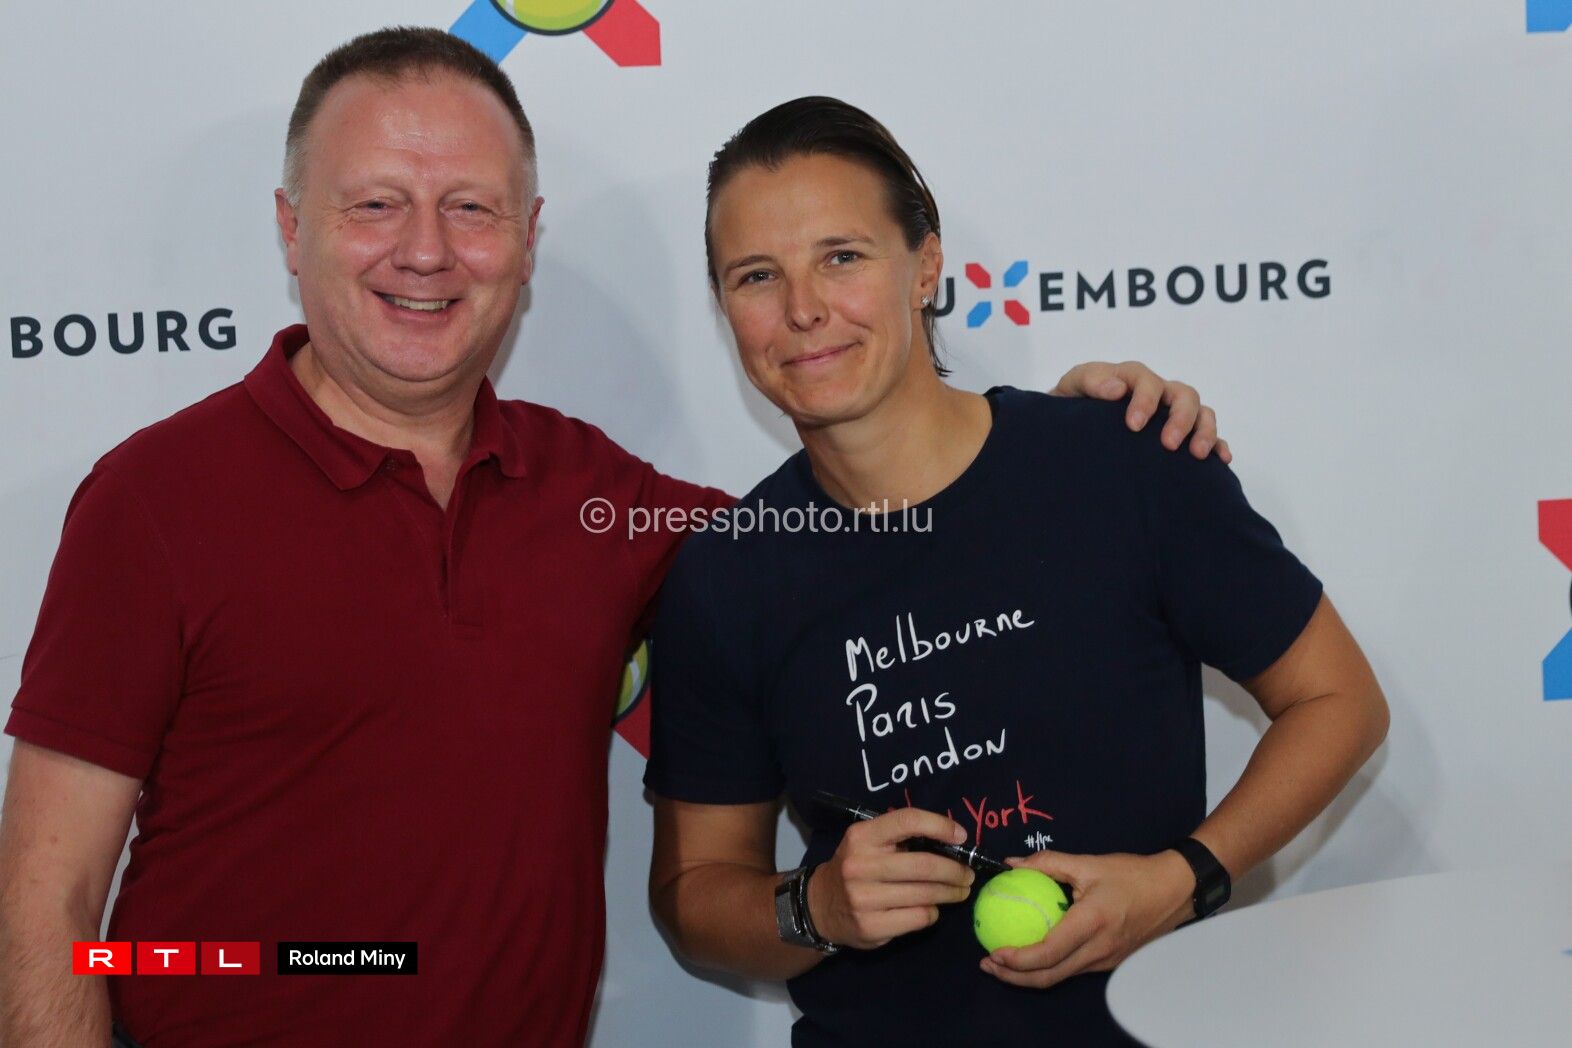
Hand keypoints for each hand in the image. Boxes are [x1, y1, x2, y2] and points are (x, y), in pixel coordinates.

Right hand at [806, 807, 975, 949]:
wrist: (821, 906)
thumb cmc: (856, 867)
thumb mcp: (868, 842)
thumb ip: (901, 838)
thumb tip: (952, 841)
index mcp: (862, 837)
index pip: (907, 821)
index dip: (939, 825)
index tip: (961, 836)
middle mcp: (860, 865)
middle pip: (924, 865)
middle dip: (955, 871)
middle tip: (968, 875)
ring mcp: (864, 898)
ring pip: (926, 895)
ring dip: (951, 893)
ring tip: (958, 891)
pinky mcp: (871, 926)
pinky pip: (918, 918)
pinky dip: (932, 913)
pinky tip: (930, 909)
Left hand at [980, 849, 1193, 989]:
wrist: (1176, 891)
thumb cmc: (1134, 875)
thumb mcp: (1089, 863)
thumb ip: (1048, 863)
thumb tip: (1012, 863)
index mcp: (1092, 923)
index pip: (1049, 952)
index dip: (1018, 959)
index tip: (993, 952)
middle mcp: (1100, 949)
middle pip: (1050, 976)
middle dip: (1013, 977)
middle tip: (987, 963)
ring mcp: (1107, 960)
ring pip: (1061, 977)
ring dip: (1029, 975)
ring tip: (1003, 962)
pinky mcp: (1110, 962)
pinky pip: (1074, 969)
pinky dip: (1049, 967)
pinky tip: (1034, 953)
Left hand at [1051, 360, 1231, 462]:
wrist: (1072, 426)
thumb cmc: (1073, 403)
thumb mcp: (1072, 387)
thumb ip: (1090, 381)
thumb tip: (1117, 388)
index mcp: (1131, 378)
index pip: (1146, 380)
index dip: (1145, 400)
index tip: (1133, 426)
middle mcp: (1158, 393)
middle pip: (1183, 395)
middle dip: (1181, 418)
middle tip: (1169, 444)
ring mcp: (1172, 412)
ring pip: (1201, 412)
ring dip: (1205, 431)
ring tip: (1197, 454)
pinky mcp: (1181, 433)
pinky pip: (1209, 435)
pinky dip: (1218, 444)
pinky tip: (1222, 460)